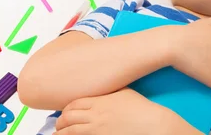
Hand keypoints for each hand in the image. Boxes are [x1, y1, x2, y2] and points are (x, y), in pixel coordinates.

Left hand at [54, 88, 199, 134]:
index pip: (74, 104)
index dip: (66, 108)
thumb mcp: (125, 92)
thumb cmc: (141, 108)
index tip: (64, 111)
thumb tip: (103, 81)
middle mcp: (95, 115)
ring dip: (61, 133)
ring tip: (59, 134)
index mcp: (100, 100)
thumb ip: (111, 89)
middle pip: (68, 117)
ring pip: (70, 131)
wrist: (151, 123)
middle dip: (61, 122)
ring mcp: (96, 129)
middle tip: (59, 124)